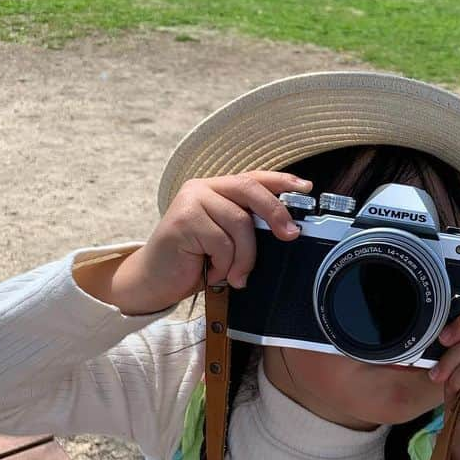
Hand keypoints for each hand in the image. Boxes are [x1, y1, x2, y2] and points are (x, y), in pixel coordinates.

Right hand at [107, 172, 311, 314]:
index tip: (306, 187)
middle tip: (290, 235)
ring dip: (243, 256)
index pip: (253, 177)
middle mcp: (203, 188)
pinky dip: (225, 264)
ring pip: (240, 223)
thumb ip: (248, 228)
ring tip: (233, 273)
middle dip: (276, 213)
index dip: (281, 181)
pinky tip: (212, 272)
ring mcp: (191, 201)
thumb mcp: (227, 241)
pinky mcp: (182, 219)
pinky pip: (222, 242)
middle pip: (250, 190)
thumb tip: (287, 229)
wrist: (154, 281)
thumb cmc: (194, 261)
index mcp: (216, 189)